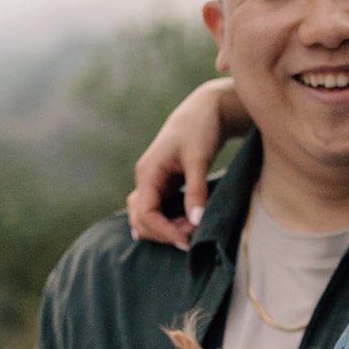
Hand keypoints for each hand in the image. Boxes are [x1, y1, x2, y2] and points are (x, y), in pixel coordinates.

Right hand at [127, 79, 250, 247]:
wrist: (208, 109)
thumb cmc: (201, 128)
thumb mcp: (199, 159)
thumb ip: (196, 190)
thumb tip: (195, 221)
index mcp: (147, 172)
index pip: (145, 214)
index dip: (164, 232)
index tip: (188, 240)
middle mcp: (146, 179)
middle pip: (141, 220)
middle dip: (164, 233)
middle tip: (193, 237)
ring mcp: (154, 182)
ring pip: (148, 217)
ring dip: (167, 229)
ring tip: (194, 229)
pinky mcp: (166, 184)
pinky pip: (160, 210)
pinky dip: (172, 221)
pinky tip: (189, 225)